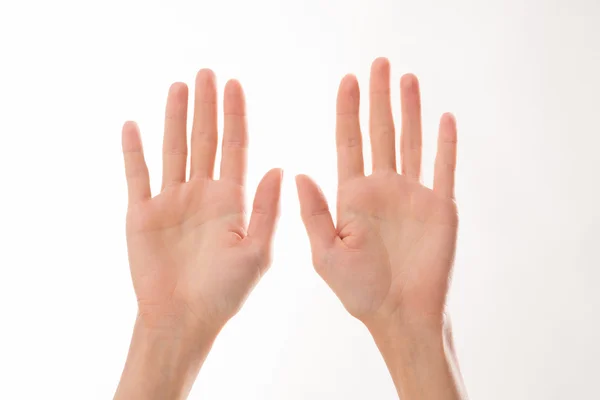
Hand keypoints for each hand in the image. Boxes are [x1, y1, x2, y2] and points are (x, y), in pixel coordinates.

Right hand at [121, 69, 281, 332]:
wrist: (183, 319)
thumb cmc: (224, 292)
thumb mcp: (256, 251)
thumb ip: (266, 210)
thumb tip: (279, 167)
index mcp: (231, 200)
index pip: (234, 147)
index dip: (235, 116)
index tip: (235, 85)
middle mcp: (202, 193)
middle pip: (204, 140)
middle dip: (206, 107)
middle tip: (206, 73)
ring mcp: (171, 200)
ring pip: (173, 149)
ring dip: (174, 118)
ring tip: (178, 87)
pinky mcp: (143, 213)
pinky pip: (137, 175)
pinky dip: (134, 151)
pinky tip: (134, 124)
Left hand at [296, 58, 457, 328]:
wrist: (400, 315)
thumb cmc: (360, 291)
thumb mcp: (325, 253)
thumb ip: (313, 213)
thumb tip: (297, 173)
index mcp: (353, 196)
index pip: (349, 142)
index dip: (348, 111)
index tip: (347, 81)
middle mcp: (382, 188)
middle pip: (380, 132)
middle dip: (378, 98)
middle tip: (378, 63)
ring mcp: (413, 194)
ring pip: (411, 141)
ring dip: (410, 110)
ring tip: (407, 78)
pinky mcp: (440, 206)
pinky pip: (443, 167)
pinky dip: (445, 143)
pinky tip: (444, 118)